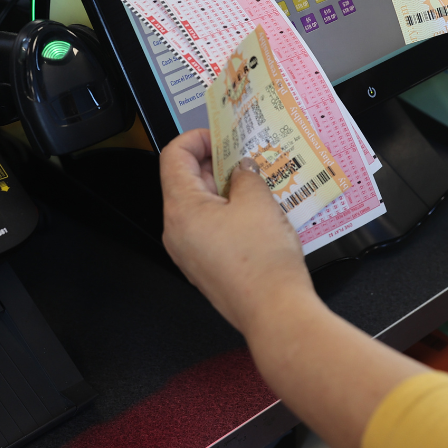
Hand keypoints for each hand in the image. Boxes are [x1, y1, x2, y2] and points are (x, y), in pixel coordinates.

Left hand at [159, 128, 317, 333]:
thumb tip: (243, 167)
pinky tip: (256, 211)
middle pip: (186, 180)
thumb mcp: (258, 201)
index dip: (196, 138)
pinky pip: (210, 228)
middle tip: (246, 156)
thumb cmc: (262, 264)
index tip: (220, 135)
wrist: (275, 312)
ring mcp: (189, 252)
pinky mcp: (205, 266)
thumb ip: (246, 174)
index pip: (172, 157)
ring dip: (226, 188)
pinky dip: (228, 212)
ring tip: (257, 183)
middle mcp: (177, 232)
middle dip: (217, 163)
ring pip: (200, 205)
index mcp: (181, 210)